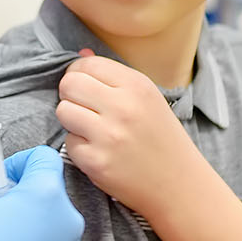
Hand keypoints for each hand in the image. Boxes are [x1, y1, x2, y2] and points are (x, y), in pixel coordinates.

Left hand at [56, 51, 211, 216]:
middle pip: (69, 84)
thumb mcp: (148, 99)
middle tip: (85, 108)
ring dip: (72, 120)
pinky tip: (100, 152)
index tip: (88, 88)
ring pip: (62, 111)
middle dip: (71, 95)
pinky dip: (79, 147)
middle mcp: (123, 107)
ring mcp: (108, 135)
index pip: (86, 65)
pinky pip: (68, 142)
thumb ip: (113, 76)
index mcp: (137, 86)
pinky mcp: (96, 161)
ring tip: (92, 130)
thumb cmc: (161, 139)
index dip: (79, 74)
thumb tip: (80, 55)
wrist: (179, 185)